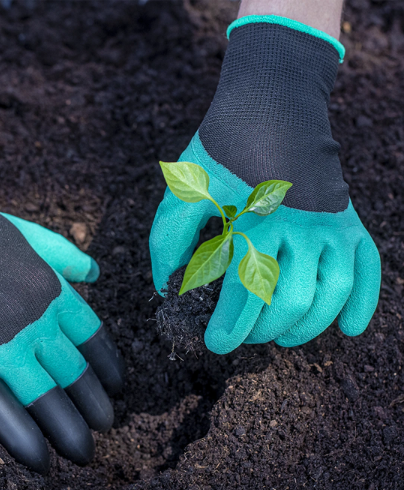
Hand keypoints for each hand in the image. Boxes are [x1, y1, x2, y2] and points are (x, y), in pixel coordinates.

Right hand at [0, 138, 123, 472]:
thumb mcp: (28, 232)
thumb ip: (65, 255)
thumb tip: (97, 271)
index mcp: (52, 290)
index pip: (94, 339)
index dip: (108, 368)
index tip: (117, 388)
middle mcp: (35, 322)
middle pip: (76, 374)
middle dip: (96, 406)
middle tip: (108, 426)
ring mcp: (0, 346)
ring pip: (46, 399)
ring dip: (69, 431)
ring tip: (85, 453)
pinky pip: (0, 411)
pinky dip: (23, 440)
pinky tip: (40, 460)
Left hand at [150, 16, 380, 353]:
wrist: (271, 102)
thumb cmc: (219, 152)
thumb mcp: (182, 190)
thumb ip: (168, 241)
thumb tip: (165, 290)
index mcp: (250, 221)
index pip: (243, 293)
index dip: (229, 328)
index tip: (216, 344)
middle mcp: (296, 226)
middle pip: (290, 301)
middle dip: (263, 331)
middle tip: (244, 337)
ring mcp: (328, 222)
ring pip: (330, 292)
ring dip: (308, 326)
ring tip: (284, 338)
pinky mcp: (348, 219)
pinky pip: (367, 267)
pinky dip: (363, 302)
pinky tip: (347, 328)